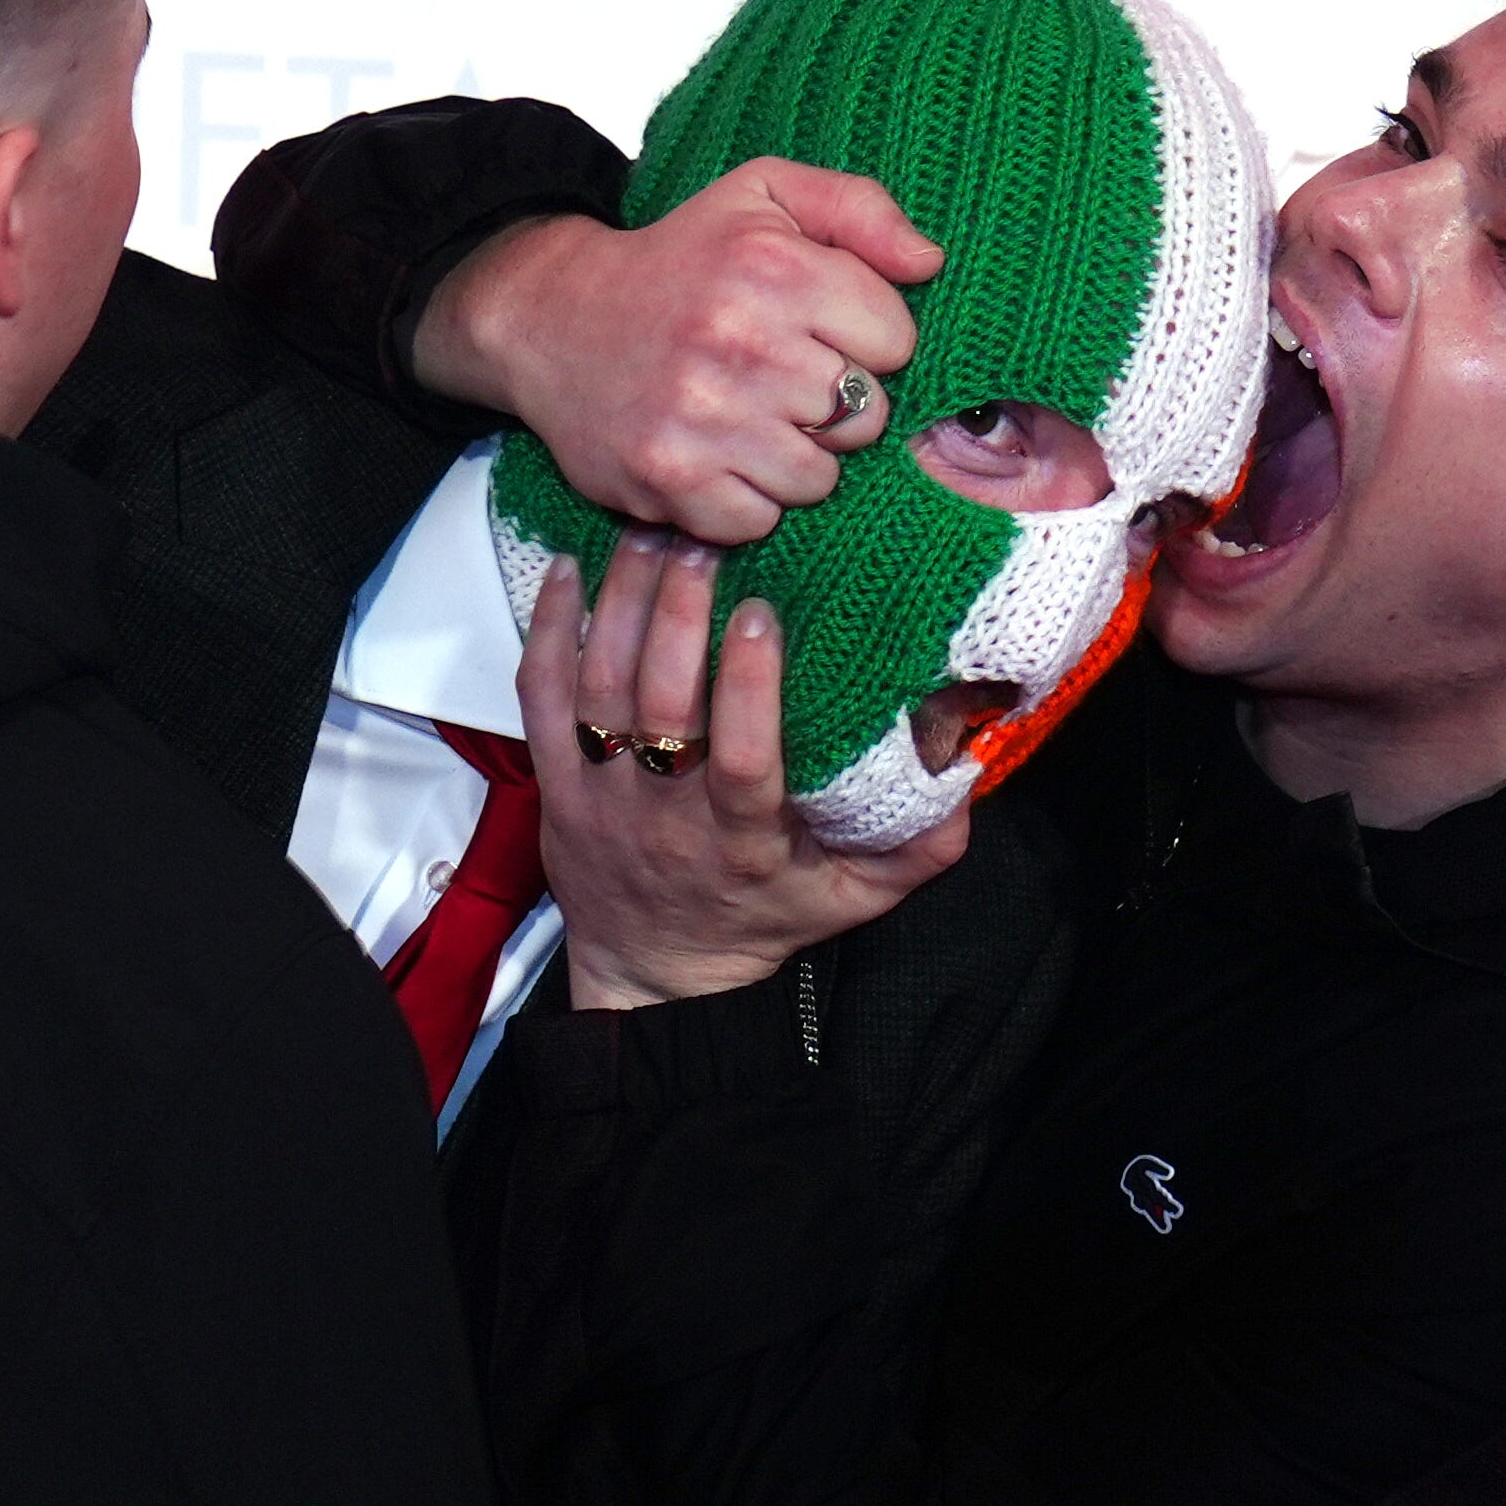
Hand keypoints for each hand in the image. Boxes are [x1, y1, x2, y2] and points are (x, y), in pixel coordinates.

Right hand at [415, 159, 942, 544]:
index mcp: (773, 266)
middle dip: (834, 404)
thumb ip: (858, 209)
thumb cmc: (676, 262)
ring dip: (793, 458)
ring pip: (818, 478)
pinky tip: (715, 455)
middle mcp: (739, 341)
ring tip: (748, 418)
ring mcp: (702, 418)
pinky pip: (758, 520)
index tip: (817, 332)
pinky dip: (743, 500)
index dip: (864, 340)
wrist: (552, 319)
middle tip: (780, 380)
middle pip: (866, 416)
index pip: (896, 340)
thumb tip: (929, 261)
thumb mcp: (763, 197)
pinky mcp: (669, 480)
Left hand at [520, 532, 967, 1010]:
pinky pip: (537, 696)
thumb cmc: (761, 916)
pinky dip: (550, 629)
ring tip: (651, 535)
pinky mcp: (554, 781)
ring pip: (598, 687)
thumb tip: (967, 768)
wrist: (652, 970)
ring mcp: (599, 794)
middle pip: (660, 704)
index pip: (740, 759)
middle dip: (678, 614)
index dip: (745, 686)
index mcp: (739, 840)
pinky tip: (572, 568)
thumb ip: (920, 846)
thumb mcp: (852, 897)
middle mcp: (662, 814)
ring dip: (621, 604)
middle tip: (702, 541)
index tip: (760, 615)